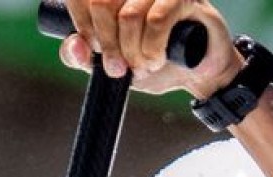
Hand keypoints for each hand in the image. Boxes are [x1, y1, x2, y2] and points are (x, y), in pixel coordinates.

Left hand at [58, 0, 243, 96]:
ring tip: (146, 65)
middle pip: (100, 4)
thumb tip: (75, 46)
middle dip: (109, 46)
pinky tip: (158, 59)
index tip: (97, 50)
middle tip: (121, 66)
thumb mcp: (110, 64)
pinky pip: (156, 20)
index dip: (82, 28)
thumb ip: (82, 56)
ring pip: (128, 15)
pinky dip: (153, 48)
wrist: (197, 73)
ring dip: (135, 53)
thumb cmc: (155, 61)